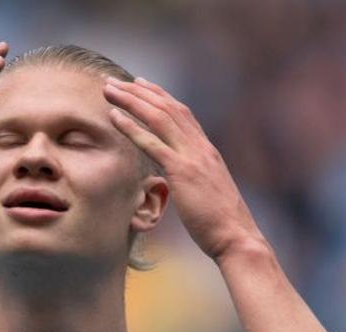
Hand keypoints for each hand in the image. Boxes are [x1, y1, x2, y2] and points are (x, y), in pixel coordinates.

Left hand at [104, 77, 264, 262]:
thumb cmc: (222, 223)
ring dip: (131, 100)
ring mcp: (193, 157)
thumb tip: (184, 179)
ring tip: (108, 90)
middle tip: (114, 81)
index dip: (159, 96)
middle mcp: (201, 147)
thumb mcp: (209, 192)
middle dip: (138, 91)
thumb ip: (196, 178)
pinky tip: (113, 117)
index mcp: (207, 150)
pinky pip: (153, 143)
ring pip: (158, 117)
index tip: (139, 84)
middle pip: (167, 108)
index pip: (181, 113)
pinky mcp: (183, 172)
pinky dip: (131, 127)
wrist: (237, 237)